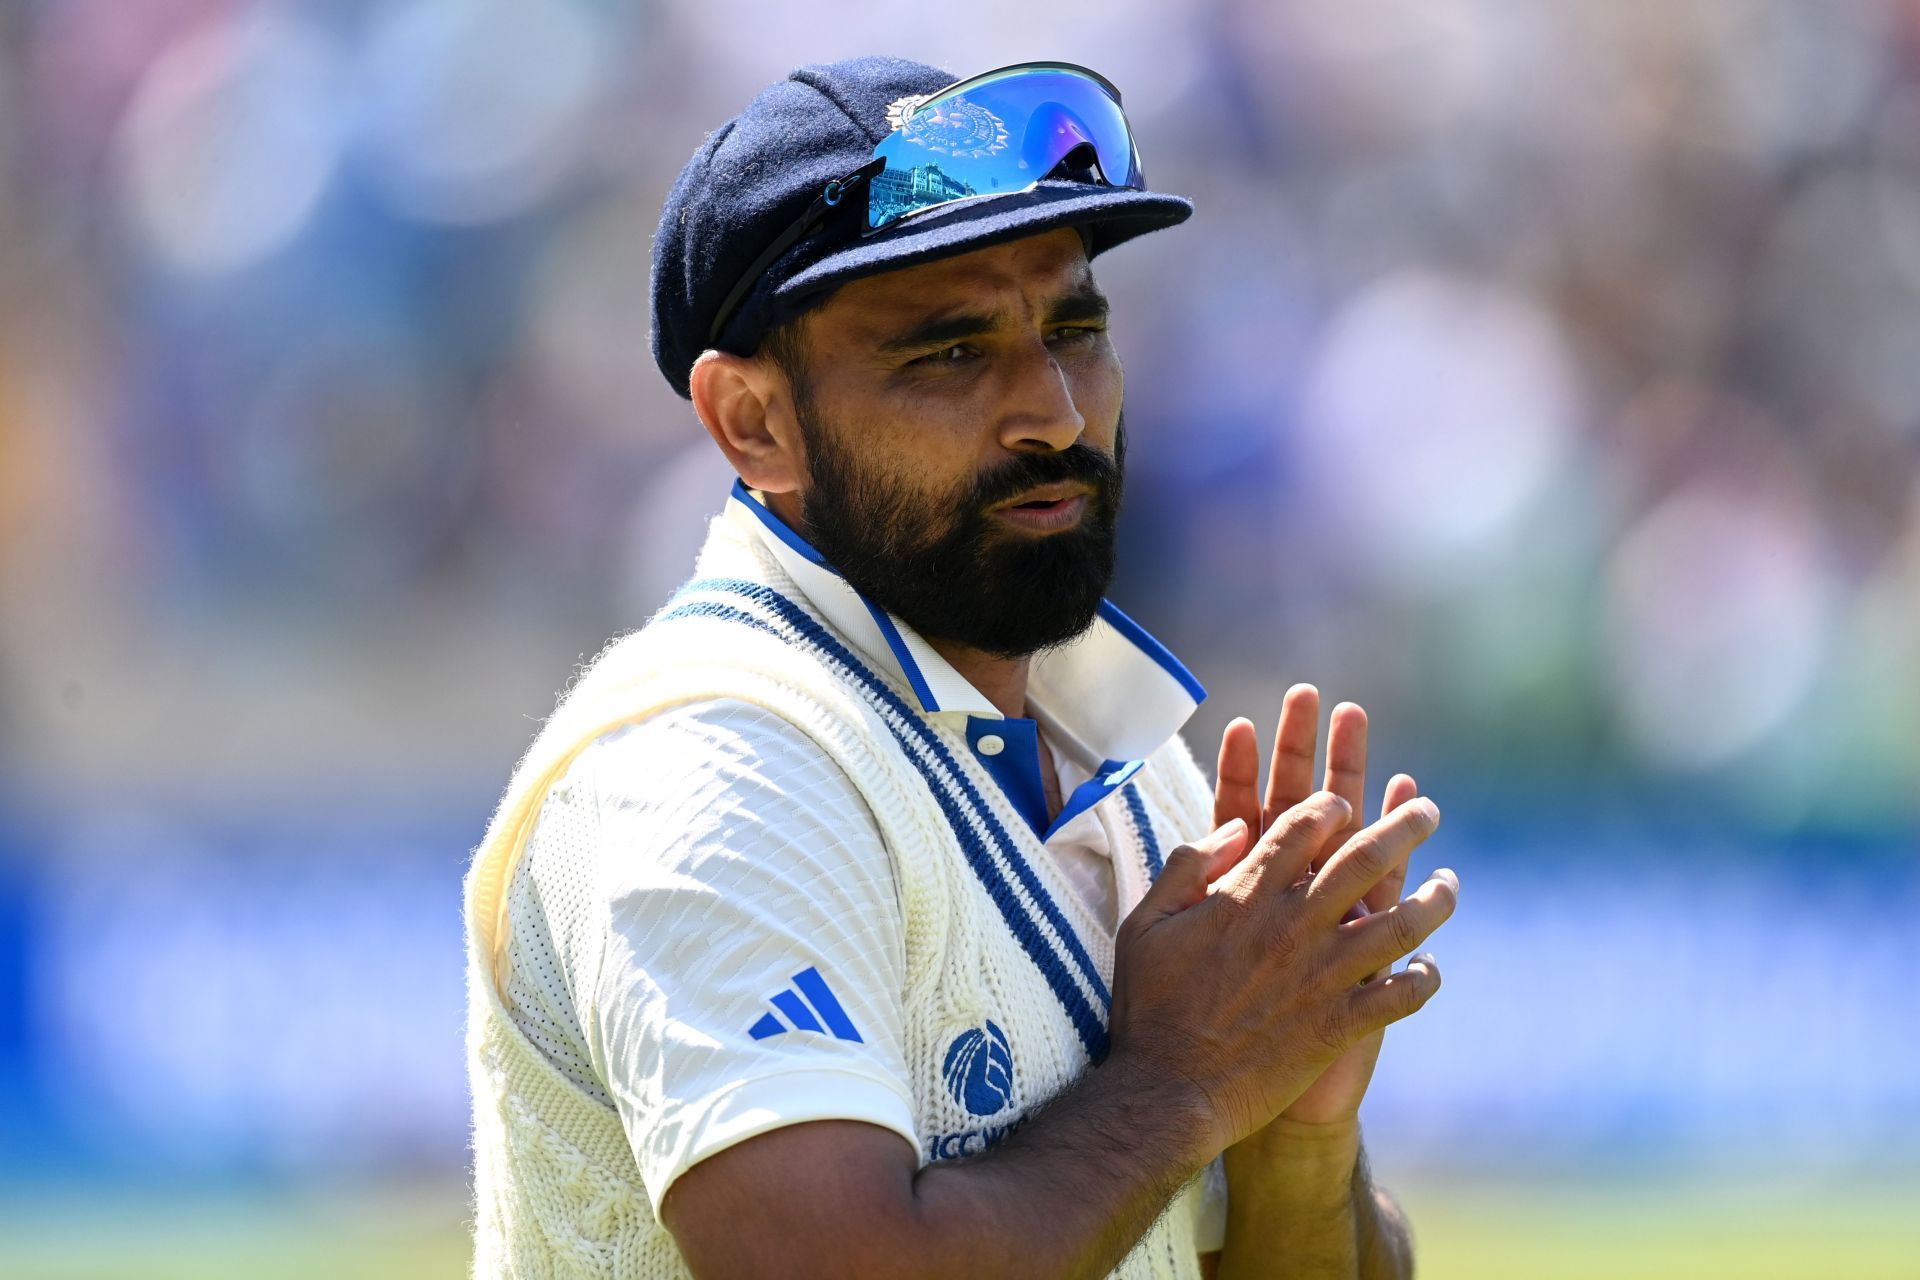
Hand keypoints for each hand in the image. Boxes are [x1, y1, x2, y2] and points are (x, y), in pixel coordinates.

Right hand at [1105, 721, 1453, 1153]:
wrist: (1170, 1093)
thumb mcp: (1146, 922)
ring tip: (1450, 883)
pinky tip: (1428, 967)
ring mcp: (1323, 974)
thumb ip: (1187, 865)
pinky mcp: (1340, 1023)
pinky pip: (1401, 995)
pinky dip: (1423, 978)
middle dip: (1404, 827)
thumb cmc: (1150, 1007)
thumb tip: (1234, 829)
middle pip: (1365, 858)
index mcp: (1248, 894)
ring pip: (1400, 923)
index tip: (1345, 802)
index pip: (1304, 826)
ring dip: (1433, 899)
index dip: (1331, 806)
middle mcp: (1294, 924)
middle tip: (1428, 811)